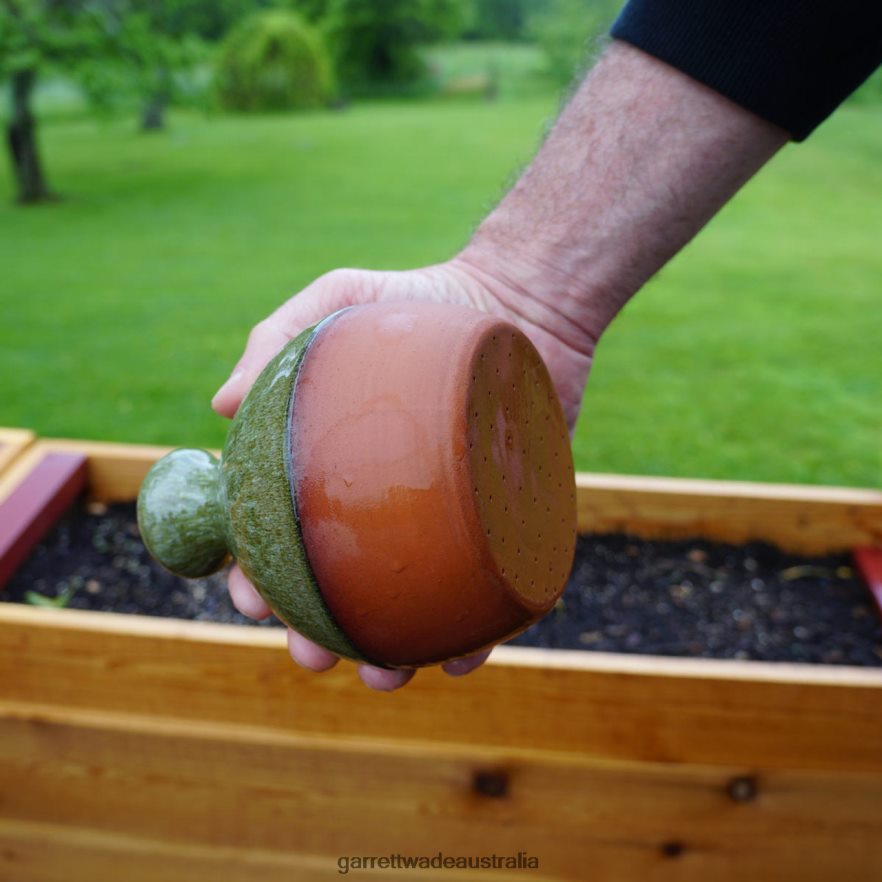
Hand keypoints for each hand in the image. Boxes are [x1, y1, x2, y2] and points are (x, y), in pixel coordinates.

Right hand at [212, 256, 595, 689]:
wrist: (522, 299)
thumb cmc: (421, 300)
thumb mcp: (341, 300)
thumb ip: (277, 338)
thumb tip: (217, 407)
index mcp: (342, 464)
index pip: (287, 530)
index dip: (258, 571)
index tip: (248, 599)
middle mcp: (392, 501)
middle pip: (347, 583)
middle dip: (318, 630)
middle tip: (311, 656)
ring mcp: (451, 518)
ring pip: (413, 603)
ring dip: (393, 651)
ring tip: (385, 676)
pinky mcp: (509, 522)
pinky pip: (490, 589)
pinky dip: (476, 632)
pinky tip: (463, 657)